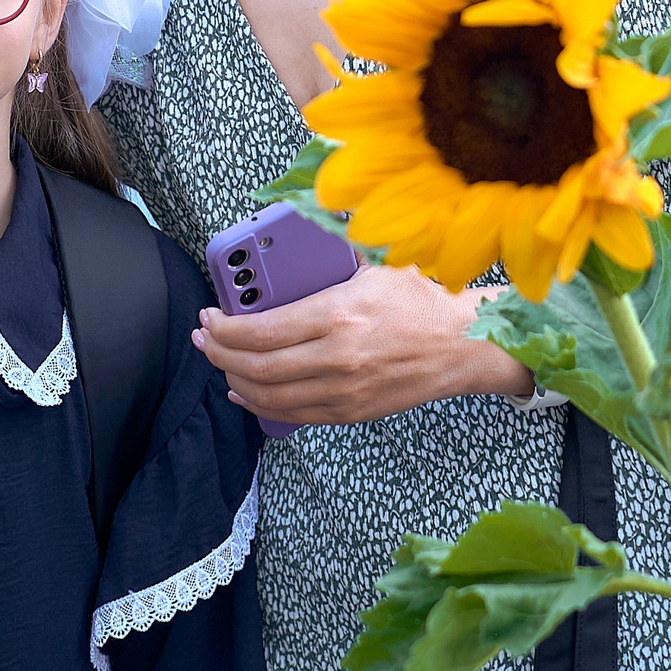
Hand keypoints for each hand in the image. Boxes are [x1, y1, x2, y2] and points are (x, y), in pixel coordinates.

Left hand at [193, 263, 533, 424]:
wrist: (468, 345)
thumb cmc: (422, 300)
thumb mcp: (375, 266)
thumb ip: (328, 264)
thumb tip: (283, 256)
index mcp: (339, 314)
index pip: (262, 331)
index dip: (224, 328)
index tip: (209, 316)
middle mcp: (338, 358)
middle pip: (257, 367)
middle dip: (218, 354)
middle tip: (203, 339)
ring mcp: (345, 391)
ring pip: (269, 396)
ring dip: (233, 380)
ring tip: (218, 362)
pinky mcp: (352, 412)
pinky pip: (293, 415)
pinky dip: (260, 405)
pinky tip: (244, 391)